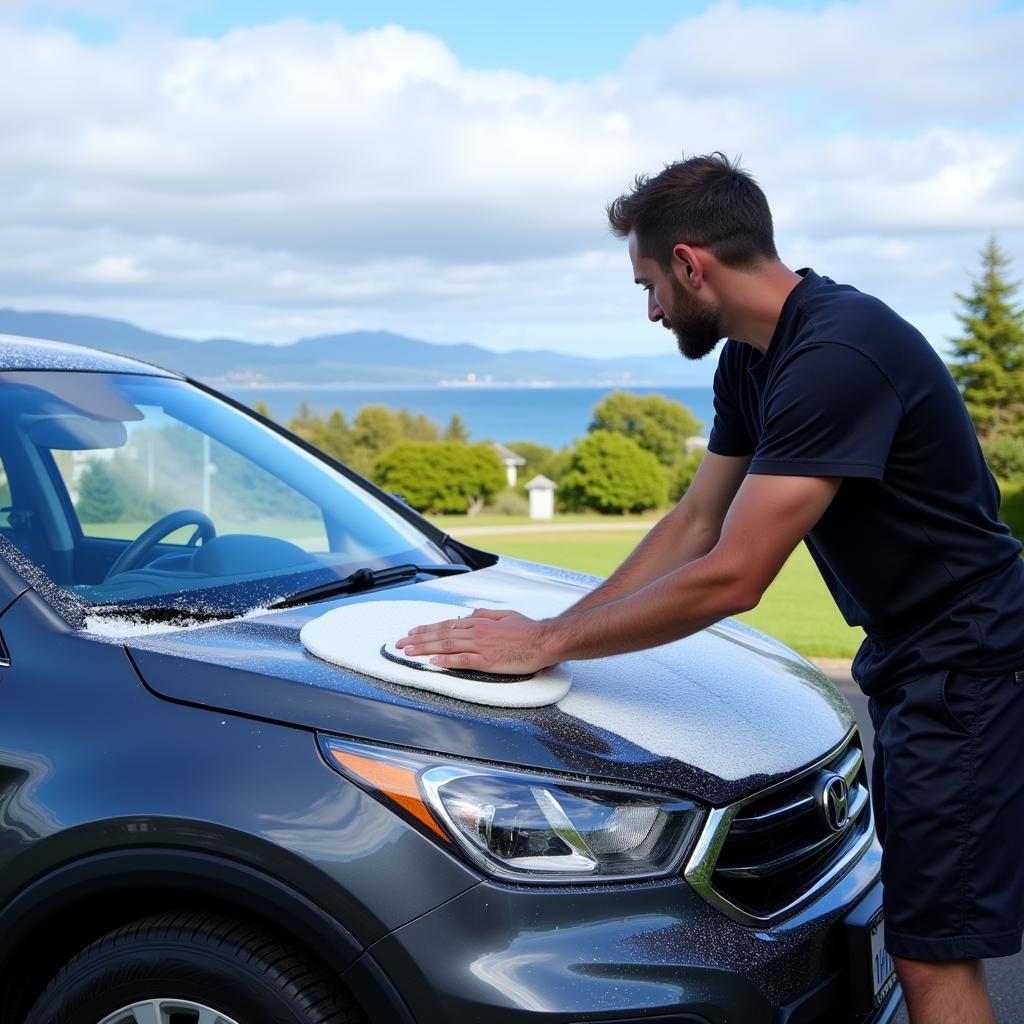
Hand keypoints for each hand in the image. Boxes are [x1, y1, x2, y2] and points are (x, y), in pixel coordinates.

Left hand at [395, 608, 557, 674]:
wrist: (545, 640)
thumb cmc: (529, 630)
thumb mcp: (505, 615)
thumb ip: (485, 614)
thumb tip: (469, 615)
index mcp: (480, 622)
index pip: (447, 625)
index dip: (426, 628)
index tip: (412, 632)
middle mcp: (477, 632)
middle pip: (441, 634)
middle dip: (417, 638)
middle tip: (400, 643)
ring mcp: (481, 646)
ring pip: (446, 646)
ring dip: (424, 649)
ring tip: (408, 652)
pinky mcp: (488, 661)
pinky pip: (462, 660)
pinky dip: (445, 661)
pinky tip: (432, 662)